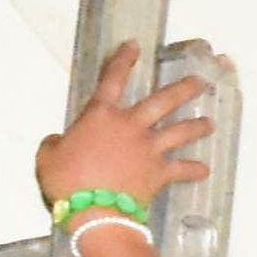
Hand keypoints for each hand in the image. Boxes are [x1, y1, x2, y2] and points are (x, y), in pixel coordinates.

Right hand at [34, 44, 210, 220]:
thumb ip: (55, 144)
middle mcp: (129, 126)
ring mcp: (148, 149)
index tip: (134, 46)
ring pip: (179, 131)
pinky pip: (181, 169)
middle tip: (200, 81)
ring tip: (209, 123)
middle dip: (183, 89)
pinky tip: (204, 169)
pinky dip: (193, 170)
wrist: (94, 209)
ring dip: (196, 126)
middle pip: (162, 101)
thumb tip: (58, 142)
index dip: (122, 61)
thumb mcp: (47, 157)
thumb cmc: (67, 181)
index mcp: (100, 116)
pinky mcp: (159, 172)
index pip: (113, 80)